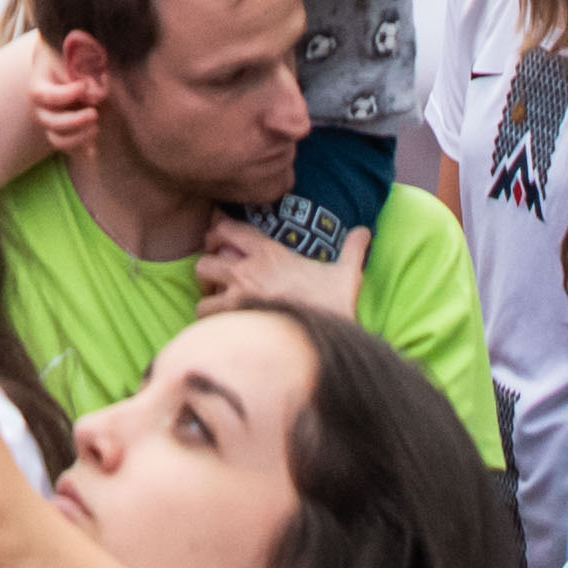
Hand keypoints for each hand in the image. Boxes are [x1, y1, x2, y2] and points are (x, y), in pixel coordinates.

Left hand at [192, 214, 358, 325]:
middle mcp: (248, 270)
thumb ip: (353, 248)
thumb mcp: (347, 273)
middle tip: (218, 279)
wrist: (327, 339)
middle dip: (208, 267)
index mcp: (270, 253)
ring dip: (207, 293)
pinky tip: (224, 324)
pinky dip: (209, 317)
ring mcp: (238, 296)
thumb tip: (366, 231)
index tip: (221, 242)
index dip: (219, 231)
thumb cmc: (333, 306)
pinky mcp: (234, 320)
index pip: (228, 228)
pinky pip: (205, 314)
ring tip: (219, 303)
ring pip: (201, 284)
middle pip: (205, 258)